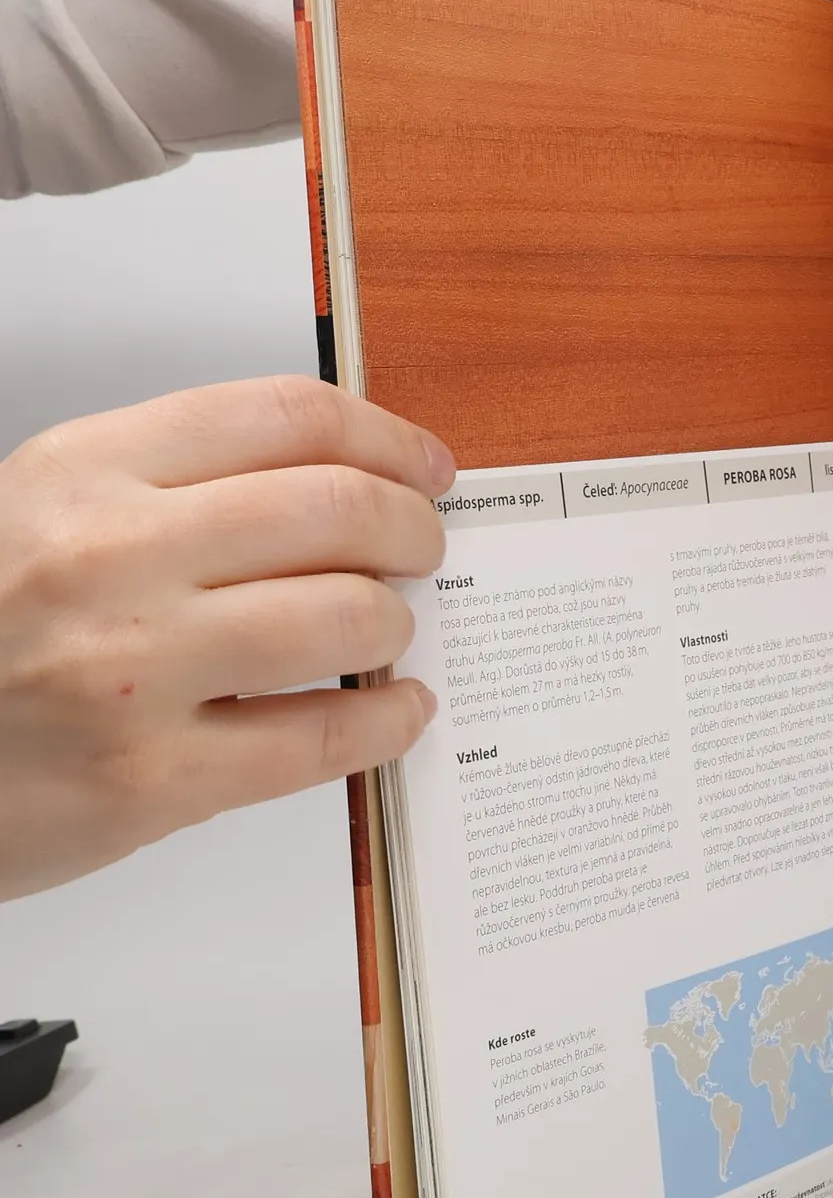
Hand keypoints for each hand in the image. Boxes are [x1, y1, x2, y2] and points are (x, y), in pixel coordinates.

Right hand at [0, 376, 449, 900]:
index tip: (424, 467)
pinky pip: (323, 738)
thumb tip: (340, 486)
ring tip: (389, 630)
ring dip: (397, 623)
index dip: (384, 439)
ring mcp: (131, 671)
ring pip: (347, 618)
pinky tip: (397, 710)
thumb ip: (172, 489)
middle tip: (422, 550)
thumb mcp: (42, 516)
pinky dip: (387, 721)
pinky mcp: (151, 779)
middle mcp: (109, 558)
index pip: (286, 417)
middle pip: (338, 510)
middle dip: (412, 529)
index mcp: (83, 473)